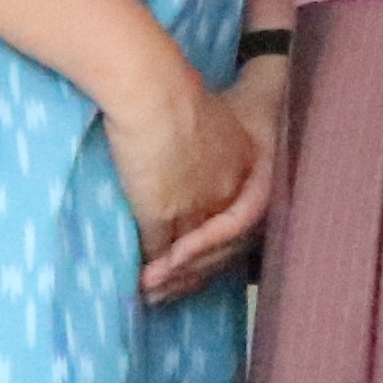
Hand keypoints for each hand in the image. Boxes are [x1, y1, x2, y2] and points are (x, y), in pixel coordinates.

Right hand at [142, 51, 284, 302]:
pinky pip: (157, 252)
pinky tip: (138, 280)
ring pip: (187, 256)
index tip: (200, 258)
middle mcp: (225, 192)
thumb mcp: (209, 116)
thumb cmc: (173, 89)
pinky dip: (147, 269)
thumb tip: (189, 153)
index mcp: (244, 168)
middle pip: (217, 247)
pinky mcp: (162, 211)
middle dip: (195, 274)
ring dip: (170, 280)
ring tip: (152, 293)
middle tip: (173, 290)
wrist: (152, 89)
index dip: (220, 245)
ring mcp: (195, 204)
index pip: (239, 220)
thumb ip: (207, 142)